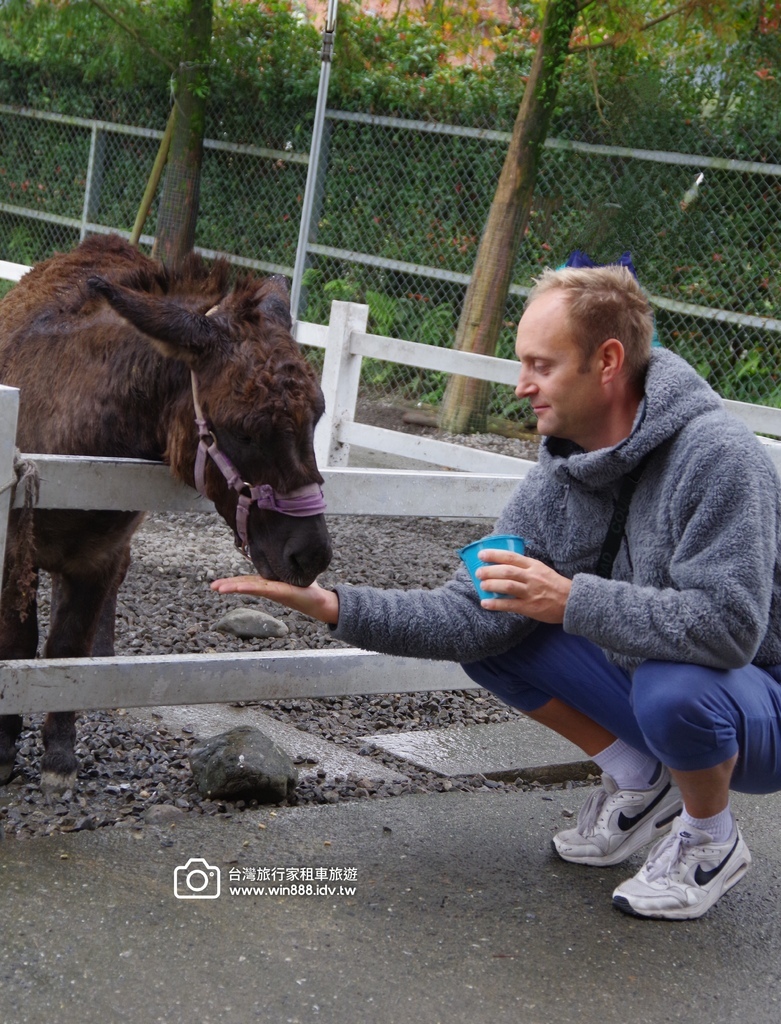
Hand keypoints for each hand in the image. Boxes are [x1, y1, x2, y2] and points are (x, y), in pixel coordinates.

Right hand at [210, 576, 338, 623]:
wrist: (319, 601)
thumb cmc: (306, 587)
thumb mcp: (292, 572)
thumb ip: (284, 565)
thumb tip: (282, 550)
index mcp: (267, 584)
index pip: (247, 581)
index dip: (233, 581)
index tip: (218, 583)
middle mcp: (267, 589)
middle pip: (244, 585)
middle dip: (228, 585)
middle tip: (212, 587)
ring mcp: (272, 592)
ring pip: (250, 588)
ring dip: (234, 587)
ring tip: (218, 588)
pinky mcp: (280, 592)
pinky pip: (262, 589)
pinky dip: (249, 588)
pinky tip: (238, 588)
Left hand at [475, 550, 570, 622]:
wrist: (571, 601)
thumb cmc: (554, 585)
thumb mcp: (541, 570)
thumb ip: (525, 567)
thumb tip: (503, 565)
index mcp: (534, 566)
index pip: (511, 557)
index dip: (495, 554)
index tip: (482, 554)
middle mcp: (532, 577)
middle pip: (507, 571)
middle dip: (490, 571)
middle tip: (478, 572)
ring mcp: (531, 592)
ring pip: (508, 586)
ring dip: (492, 585)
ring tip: (482, 585)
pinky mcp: (530, 607)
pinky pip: (510, 605)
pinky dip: (496, 604)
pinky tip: (485, 603)